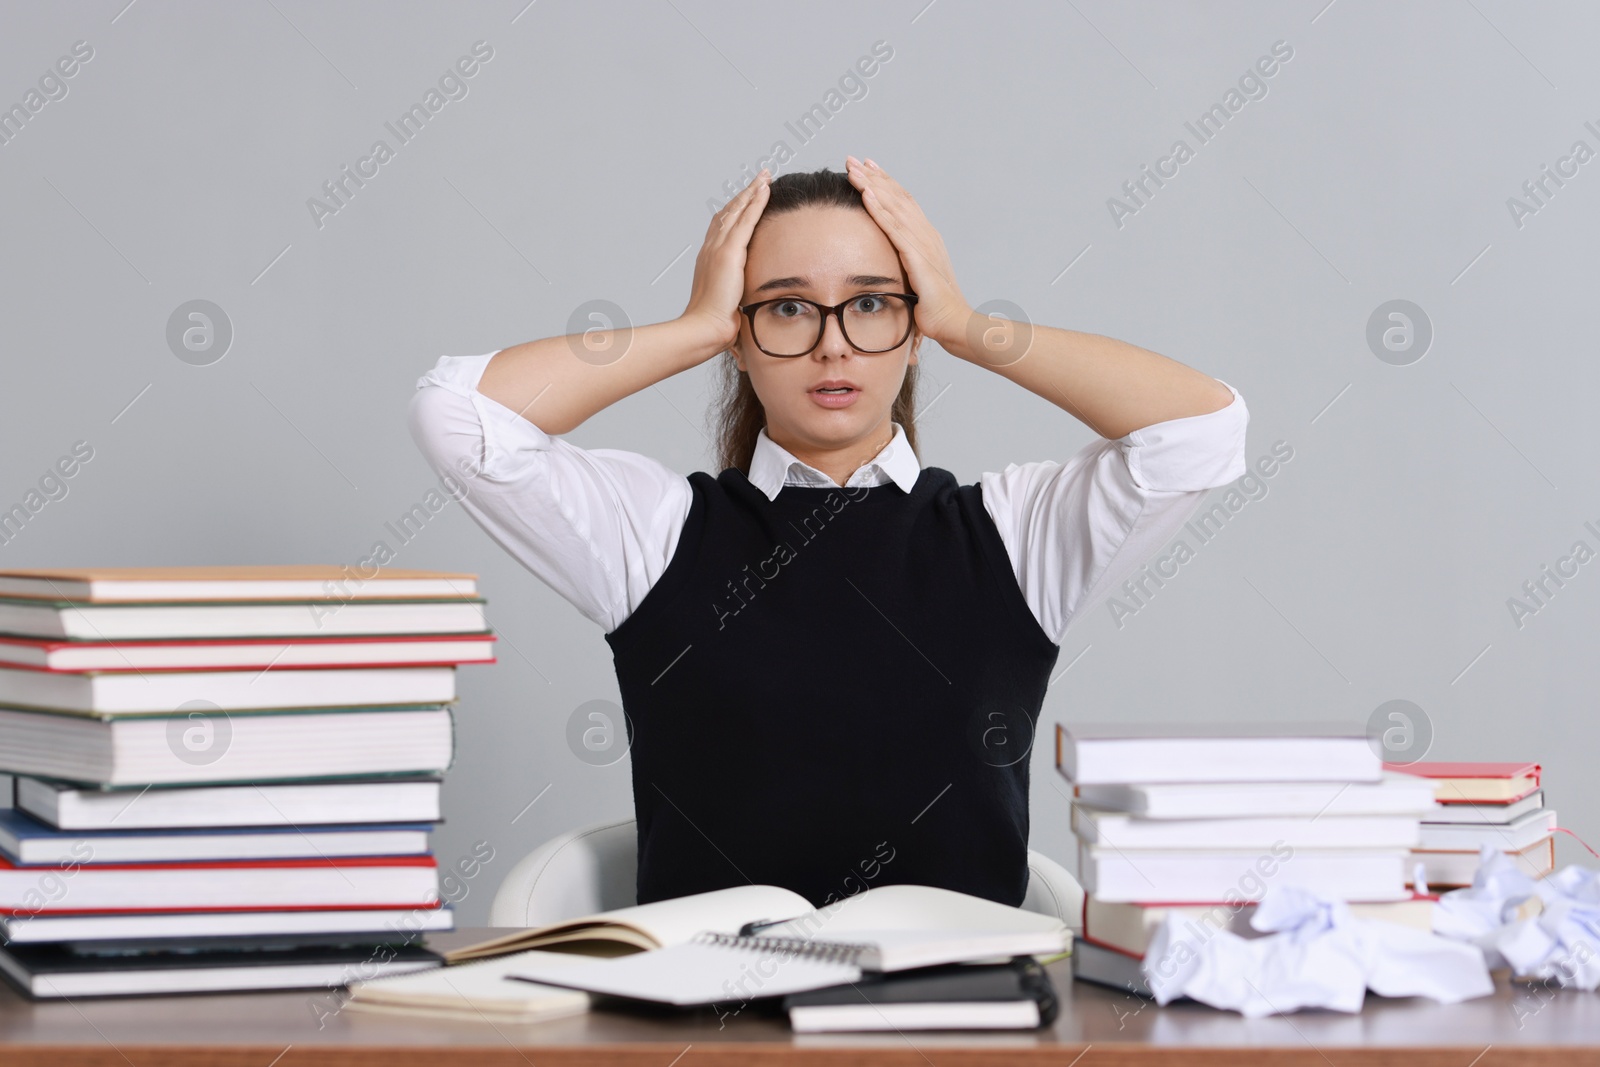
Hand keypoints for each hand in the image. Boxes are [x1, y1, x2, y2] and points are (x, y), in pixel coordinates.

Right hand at [681, 169, 770, 351]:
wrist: (704, 327)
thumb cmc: (712, 323)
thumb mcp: (725, 304)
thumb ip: (733, 296)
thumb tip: (741, 307)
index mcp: (708, 259)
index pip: (722, 227)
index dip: (734, 211)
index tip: (746, 200)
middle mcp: (710, 248)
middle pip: (728, 212)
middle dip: (744, 195)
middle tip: (759, 179)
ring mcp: (718, 247)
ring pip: (737, 210)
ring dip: (752, 191)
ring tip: (765, 176)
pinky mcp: (729, 251)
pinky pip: (746, 219)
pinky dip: (756, 201)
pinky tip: (765, 188)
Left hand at [844, 156, 971, 351]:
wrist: (953, 322)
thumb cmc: (934, 307)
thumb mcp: (917, 279)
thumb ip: (905, 265)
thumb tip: (890, 264)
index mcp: (926, 237)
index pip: (903, 202)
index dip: (885, 183)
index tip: (867, 168)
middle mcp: (925, 233)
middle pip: (896, 196)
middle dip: (873, 176)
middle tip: (853, 159)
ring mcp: (922, 243)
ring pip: (893, 205)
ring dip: (872, 185)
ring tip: (853, 169)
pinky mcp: (916, 256)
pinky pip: (893, 227)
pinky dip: (879, 208)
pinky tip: (865, 193)